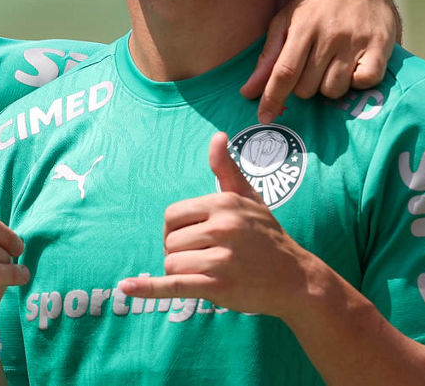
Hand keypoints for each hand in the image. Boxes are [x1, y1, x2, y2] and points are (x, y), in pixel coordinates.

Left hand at [119, 133, 317, 318]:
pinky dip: (149, 288)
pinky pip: (174, 284)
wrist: (297, 279)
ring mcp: (221, 259)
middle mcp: (222, 228)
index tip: (192, 238)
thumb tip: (217, 136)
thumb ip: (227, 170)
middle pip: (169, 241)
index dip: (175, 229)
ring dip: (182, 272)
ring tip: (208, 272)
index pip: (172, 215)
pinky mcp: (218, 286)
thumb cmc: (269, 237)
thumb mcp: (250, 198)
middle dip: (179, 252)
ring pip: (172, 264)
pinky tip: (126, 287)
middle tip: (204, 258)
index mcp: (224, 204)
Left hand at [241, 0, 399, 122]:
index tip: (264, 118)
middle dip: (304, 88)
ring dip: (329, 87)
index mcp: (303, 27)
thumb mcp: (287, 21)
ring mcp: (356, 41)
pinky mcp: (381, 45)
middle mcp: (330, 35)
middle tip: (311, 69)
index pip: (284, 72)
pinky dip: (357, 82)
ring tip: (331, 67)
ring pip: (334, 90)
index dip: (272, 98)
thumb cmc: (317, 5)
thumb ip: (268, 57)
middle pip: (308, 87)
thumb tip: (247, 92)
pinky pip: (365, 82)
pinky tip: (353, 68)